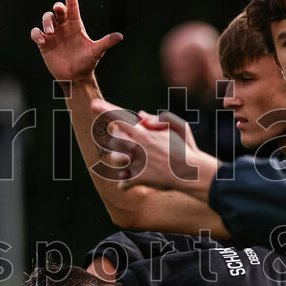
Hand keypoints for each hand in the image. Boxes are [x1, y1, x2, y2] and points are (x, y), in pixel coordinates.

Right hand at [30, 0, 122, 83]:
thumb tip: (120, 36)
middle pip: (57, 10)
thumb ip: (106, 42)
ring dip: (46, 22)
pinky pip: (36, 32)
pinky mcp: (44, 43)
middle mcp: (64, 26)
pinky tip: (41, 40)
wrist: (75, 77)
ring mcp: (53, 34)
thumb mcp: (96, 51)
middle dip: (56, 7)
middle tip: (58, 10)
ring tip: (50, 33)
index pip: (72, 5)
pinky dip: (36, 34)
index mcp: (76, 25)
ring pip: (46, 19)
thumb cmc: (87, 62)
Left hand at [89, 99, 218, 195]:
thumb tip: (140, 115)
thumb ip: (160, 118)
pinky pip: (123, 181)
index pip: (120, 118)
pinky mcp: (138, 178)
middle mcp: (136, 147)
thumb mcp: (179, 126)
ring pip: (115, 159)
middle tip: (131, 143)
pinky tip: (129, 180)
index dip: (105, 109)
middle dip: (119, 140)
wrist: (192, 173)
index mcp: (144, 133)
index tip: (93, 104)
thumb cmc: (187, 149)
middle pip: (114, 139)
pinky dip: (124, 181)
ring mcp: (136, 163)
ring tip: (131, 161)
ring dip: (120, 159)